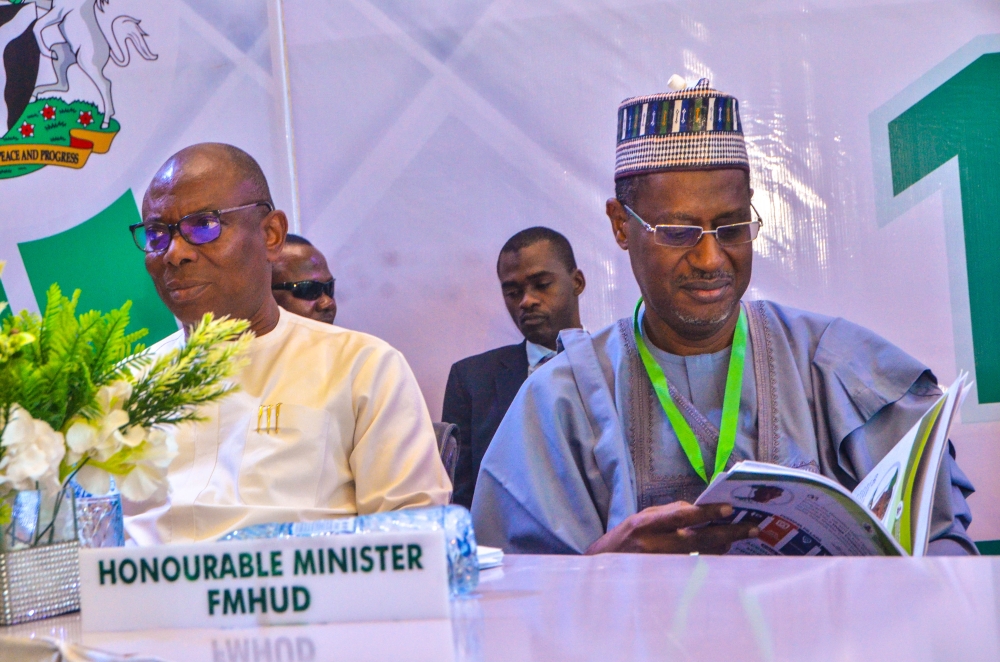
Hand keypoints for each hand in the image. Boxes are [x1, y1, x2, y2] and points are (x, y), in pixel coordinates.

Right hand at [584, 502, 757, 554]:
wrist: (602, 569)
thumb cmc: (623, 540)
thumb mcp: (640, 519)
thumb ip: (667, 513)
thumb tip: (697, 510)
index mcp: (646, 525)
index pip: (681, 516)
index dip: (706, 513)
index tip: (728, 509)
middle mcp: (654, 546)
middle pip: (699, 539)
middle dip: (728, 534)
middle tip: (751, 528)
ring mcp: (661, 566)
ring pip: (702, 556)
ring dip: (722, 547)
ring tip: (738, 539)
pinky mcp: (666, 580)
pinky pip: (694, 570)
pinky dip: (708, 560)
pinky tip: (720, 554)